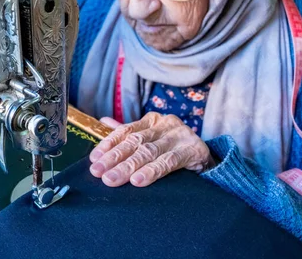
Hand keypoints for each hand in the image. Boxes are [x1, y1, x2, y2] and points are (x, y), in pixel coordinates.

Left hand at [89, 113, 214, 186]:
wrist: (207, 159)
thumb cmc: (174, 149)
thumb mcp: (151, 139)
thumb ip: (128, 132)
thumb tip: (103, 121)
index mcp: (152, 120)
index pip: (126, 130)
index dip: (109, 144)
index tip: (94, 158)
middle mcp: (165, 124)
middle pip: (135, 142)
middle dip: (114, 158)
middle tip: (98, 172)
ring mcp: (180, 135)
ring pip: (149, 152)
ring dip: (128, 167)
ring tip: (112, 179)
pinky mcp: (194, 149)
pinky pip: (168, 162)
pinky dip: (152, 171)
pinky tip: (138, 180)